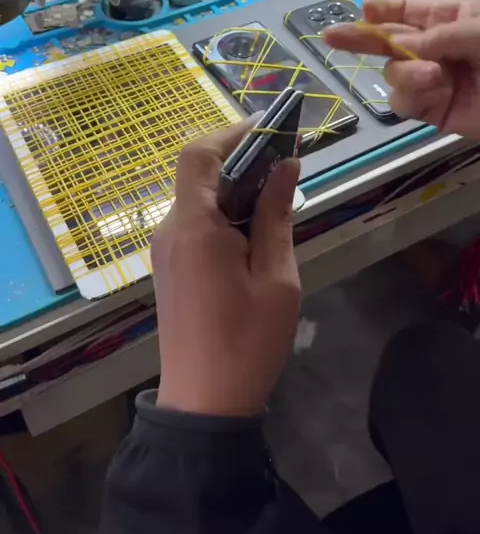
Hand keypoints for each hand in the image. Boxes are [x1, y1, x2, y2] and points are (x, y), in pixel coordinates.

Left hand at [151, 122, 300, 416]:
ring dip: (231, 188)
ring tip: (275, 198)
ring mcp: (164, 251)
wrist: (204, 403)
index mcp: (195, 227)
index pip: (199, 155)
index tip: (269, 129)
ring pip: (195, 198)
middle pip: (196, 173)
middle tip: (282, 164)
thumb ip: (276, 215)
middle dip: (237, 159)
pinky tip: (252, 231)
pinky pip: (193, 224)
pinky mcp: (168, 268)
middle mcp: (170, 230)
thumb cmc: (248, 341)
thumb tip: (285, 164)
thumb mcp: (276, 276)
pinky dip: (221, 213)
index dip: (231, 133)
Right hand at [324, 0, 479, 139]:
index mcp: (454, 20)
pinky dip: (412, 94)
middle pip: (391, 42)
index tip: (365, 9)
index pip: (412, 13)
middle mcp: (439, 49)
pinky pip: (405, 103)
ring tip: (431, 75)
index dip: (386, 11)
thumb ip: (440, 35)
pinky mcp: (437, 112)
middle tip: (331, 36)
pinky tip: (433, 89)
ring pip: (394, 74)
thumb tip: (405, 47)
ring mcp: (436, 81)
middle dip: (362, 38)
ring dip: (404, 71)